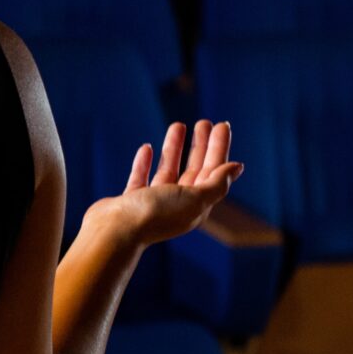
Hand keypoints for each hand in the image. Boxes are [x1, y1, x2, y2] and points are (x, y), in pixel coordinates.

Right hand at [86, 120, 243, 249]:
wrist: (115, 231)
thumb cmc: (155, 214)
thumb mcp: (195, 198)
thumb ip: (218, 183)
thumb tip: (237, 167)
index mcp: (196, 204)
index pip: (213, 171)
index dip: (219, 147)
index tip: (221, 125)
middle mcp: (177, 204)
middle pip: (195, 169)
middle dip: (201, 145)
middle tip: (204, 122)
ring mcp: (153, 202)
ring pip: (169, 170)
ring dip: (175, 148)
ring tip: (178, 125)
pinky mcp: (131, 200)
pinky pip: (141, 177)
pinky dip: (145, 163)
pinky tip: (146, 147)